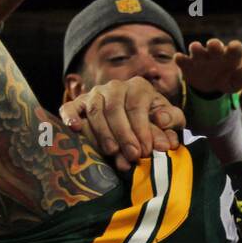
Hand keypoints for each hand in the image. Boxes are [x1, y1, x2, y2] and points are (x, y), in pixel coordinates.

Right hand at [59, 76, 184, 172]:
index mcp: (138, 87)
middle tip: (132, 156)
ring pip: (95, 110)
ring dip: (103, 133)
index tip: (145, 150)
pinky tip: (76, 129)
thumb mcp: (169, 119)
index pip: (137, 106)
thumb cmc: (154, 121)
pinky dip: (70, 117)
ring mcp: (95, 94)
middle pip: (115, 108)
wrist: (135, 122)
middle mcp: (115, 86)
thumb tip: (162, 120)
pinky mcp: (78, 104)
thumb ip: (171, 120)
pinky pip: (70, 108)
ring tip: (112, 152)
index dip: (141, 129)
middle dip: (124, 134)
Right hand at [177, 38, 241, 96]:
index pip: (235, 48)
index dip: (235, 47)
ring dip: (196, 48)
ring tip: (196, 48)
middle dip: (214, 44)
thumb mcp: (236, 82)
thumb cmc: (227, 79)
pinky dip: (180, 58)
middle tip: (214, 45)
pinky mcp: (188, 64)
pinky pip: (182, 59)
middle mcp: (215, 53)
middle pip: (214, 45)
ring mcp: (200, 57)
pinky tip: (179, 58)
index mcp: (230, 56)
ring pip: (196, 48)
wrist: (210, 85)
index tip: (234, 47)